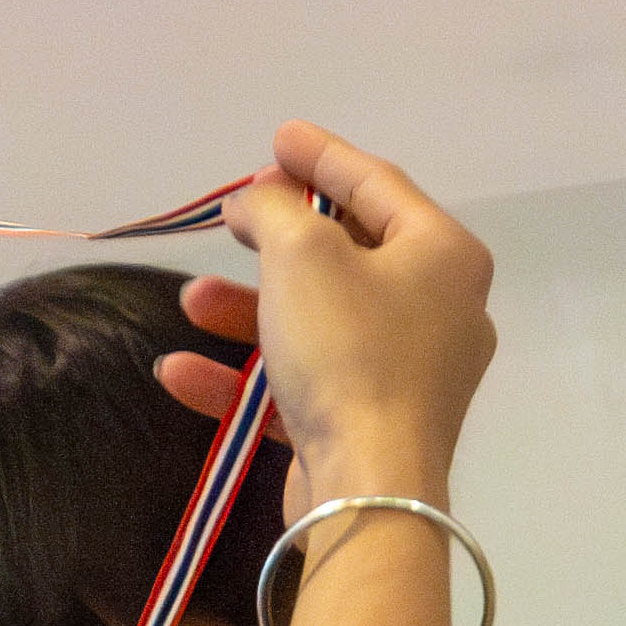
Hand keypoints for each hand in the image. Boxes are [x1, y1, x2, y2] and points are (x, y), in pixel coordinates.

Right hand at [164, 123, 490, 502]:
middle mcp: (440, 310)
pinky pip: (305, 384)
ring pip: (319, 322)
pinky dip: (247, 376)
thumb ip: (273, 210)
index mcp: (445, 255)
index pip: (377, 184)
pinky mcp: (371, 426)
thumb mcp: (302, 254)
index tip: (278, 136)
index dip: (322, 156)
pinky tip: (180, 373)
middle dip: (276, 238)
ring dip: (247, 310)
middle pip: (349, 253)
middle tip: (235, 216)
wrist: (369, 489)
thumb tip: (258, 202)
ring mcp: (409, 374)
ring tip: (190, 300)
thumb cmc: (348, 351)